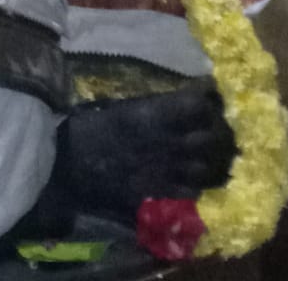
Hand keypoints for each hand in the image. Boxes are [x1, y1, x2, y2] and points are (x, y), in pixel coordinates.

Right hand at [56, 80, 236, 221]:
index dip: (206, 97)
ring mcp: (168, 172)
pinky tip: (190, 178)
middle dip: (217, 128)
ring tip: (208, 152)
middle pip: (212, 136)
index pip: (197, 104)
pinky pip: (192, 191)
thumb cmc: (86, 130)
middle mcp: (168, 143)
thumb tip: (173, 100)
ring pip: (207, 166)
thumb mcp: (118, 108)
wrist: (70, 167)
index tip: (207, 92)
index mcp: (154, 115)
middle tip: (214, 122)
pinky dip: (195, 183)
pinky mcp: (161, 195)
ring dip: (210, 157)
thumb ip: (149, 107)